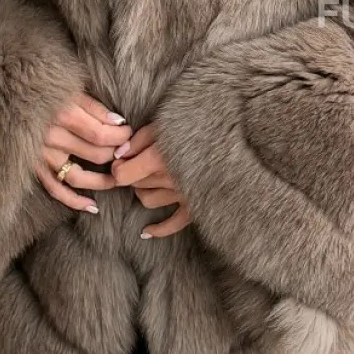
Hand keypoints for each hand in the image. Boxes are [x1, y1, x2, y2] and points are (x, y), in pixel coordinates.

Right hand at [37, 92, 131, 213]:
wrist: (5, 96)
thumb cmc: (41, 88)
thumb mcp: (69, 88)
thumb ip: (93, 106)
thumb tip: (118, 122)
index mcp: (62, 113)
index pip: (100, 134)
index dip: (120, 136)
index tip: (129, 133)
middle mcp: (51, 137)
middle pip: (94, 154)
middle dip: (115, 154)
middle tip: (125, 152)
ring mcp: (41, 154)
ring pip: (77, 176)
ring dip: (101, 181)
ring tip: (118, 180)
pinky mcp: (32, 167)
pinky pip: (55, 189)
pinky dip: (74, 201)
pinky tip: (92, 206)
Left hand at [110, 120, 192, 237]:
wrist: (235, 132)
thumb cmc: (198, 122)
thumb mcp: (165, 122)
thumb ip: (139, 139)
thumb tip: (119, 154)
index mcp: (159, 159)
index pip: (123, 174)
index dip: (117, 167)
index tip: (120, 160)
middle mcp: (169, 179)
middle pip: (136, 184)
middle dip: (132, 174)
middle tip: (136, 163)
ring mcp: (183, 194)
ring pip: (149, 200)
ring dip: (143, 191)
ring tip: (147, 179)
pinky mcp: (196, 204)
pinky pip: (173, 224)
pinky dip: (158, 230)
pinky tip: (146, 232)